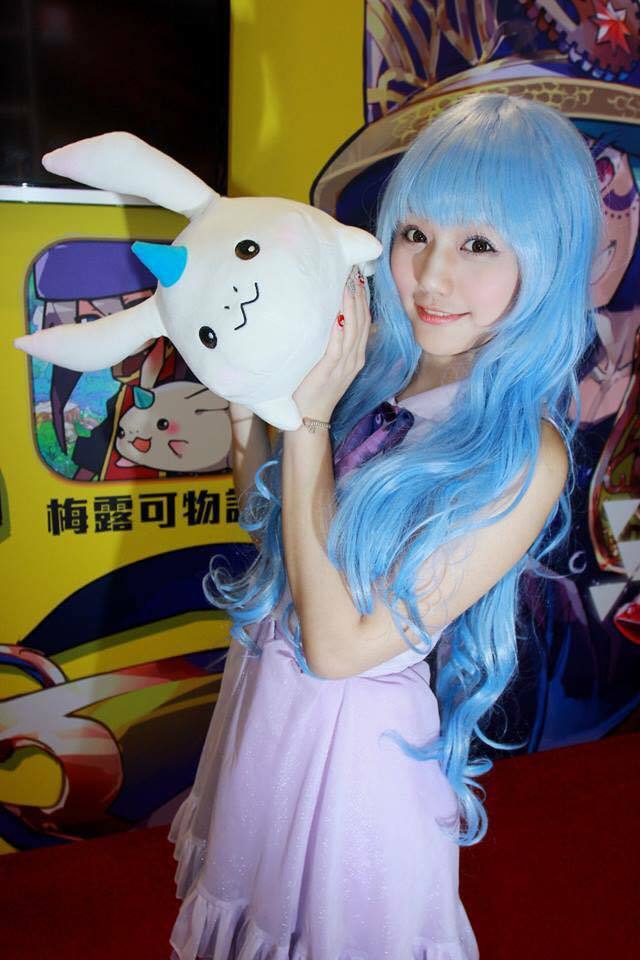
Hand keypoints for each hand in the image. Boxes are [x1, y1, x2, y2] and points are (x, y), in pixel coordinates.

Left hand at [293, 267, 370, 422]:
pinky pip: (339, 345)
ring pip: (354, 329)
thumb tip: (331, 319)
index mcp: (356, 355)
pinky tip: (338, 312)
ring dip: (352, 304)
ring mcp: (345, 364)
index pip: (364, 320)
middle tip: (353, 269)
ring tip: (348, 282)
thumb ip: (333, 343)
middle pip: (363, 319)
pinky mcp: (331, 370)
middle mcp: (355, 357)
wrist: (310, 418)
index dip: (362, 297)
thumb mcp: (329, 363)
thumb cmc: (314, 388)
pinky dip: (340, 328)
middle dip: (359, 294)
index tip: (357, 275)